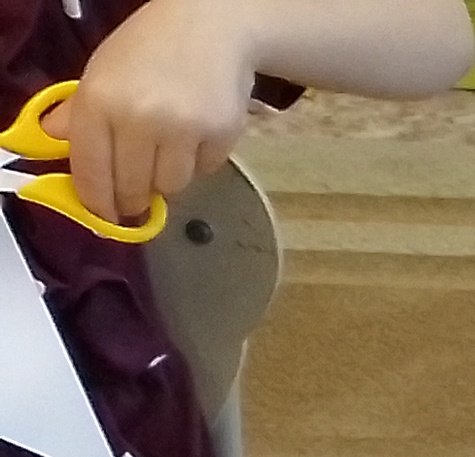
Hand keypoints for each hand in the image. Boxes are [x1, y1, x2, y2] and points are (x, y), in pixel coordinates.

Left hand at [59, 0, 257, 228]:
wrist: (210, 25)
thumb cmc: (147, 49)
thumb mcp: (100, 74)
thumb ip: (77, 113)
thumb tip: (54, 143)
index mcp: (99, 102)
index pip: (91, 172)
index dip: (98, 202)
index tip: (105, 214)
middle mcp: (138, 118)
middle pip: (133, 189)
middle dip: (134, 198)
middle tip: (138, 194)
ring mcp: (183, 129)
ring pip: (172, 186)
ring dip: (169, 178)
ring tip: (170, 151)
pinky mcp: (221, 134)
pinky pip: (206, 170)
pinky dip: (200, 161)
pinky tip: (197, 133)